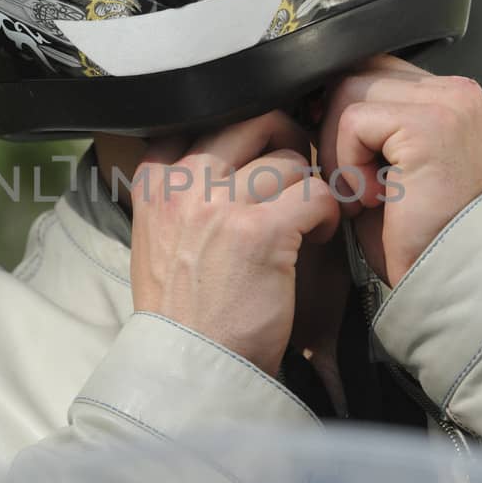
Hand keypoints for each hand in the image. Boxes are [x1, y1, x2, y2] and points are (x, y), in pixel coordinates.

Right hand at [130, 111, 341, 377]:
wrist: (193, 365)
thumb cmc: (184, 308)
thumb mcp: (157, 237)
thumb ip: (181, 191)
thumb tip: (225, 150)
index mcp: (154, 181)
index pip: (203, 116)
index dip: (243, 132)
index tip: (259, 154)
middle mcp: (183, 184)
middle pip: (252, 122)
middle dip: (285, 143)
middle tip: (297, 175)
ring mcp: (220, 204)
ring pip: (289, 159)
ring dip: (308, 187)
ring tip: (305, 221)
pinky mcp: (262, 232)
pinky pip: (315, 193)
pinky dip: (326, 213)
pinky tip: (317, 236)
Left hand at [317, 54, 481, 287]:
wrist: (446, 279)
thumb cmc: (416, 235)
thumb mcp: (385, 165)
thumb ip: (365, 123)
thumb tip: (315, 97)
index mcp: (446, 96)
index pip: (370, 68)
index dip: (340, 112)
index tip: (342, 158)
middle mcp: (454, 91)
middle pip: (353, 74)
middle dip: (335, 133)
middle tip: (357, 186)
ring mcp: (447, 103)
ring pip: (347, 92)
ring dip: (340, 151)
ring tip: (368, 194)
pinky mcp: (429, 125)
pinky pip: (354, 121)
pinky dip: (350, 163)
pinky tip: (375, 197)